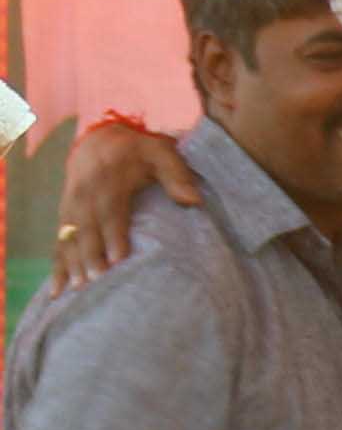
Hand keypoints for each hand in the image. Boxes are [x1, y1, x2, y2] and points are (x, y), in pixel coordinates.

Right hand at [51, 121, 202, 293]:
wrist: (100, 138)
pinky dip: (57, 266)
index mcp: (107, 178)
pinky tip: (57, 291)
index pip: (110, 210)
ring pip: (69, 238)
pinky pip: (58, 243)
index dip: (113, 234)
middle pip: (86, 228)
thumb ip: (177, 175)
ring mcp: (70, 205)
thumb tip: (194, 201)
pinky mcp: (64, 216)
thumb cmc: (138, 151)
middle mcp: (84, 193)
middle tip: (97, 282)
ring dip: (72, 263)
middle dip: (91, 255)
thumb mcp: (161, 153)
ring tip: (77, 290)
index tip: (120, 258)